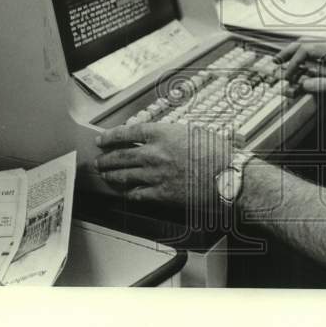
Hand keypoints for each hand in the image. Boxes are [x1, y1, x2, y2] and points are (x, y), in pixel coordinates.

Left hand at [94, 122, 233, 205]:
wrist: (226, 177)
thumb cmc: (217, 153)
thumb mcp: (193, 132)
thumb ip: (172, 135)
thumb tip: (162, 138)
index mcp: (162, 134)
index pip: (127, 133)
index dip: (110, 136)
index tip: (102, 139)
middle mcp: (154, 153)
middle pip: (120, 156)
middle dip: (106, 159)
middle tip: (99, 160)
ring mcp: (155, 175)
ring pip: (124, 175)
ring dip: (111, 175)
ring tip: (106, 175)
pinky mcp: (160, 194)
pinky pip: (137, 194)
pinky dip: (128, 193)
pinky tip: (125, 193)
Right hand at [275, 40, 325, 100]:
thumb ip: (324, 85)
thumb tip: (302, 84)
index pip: (307, 49)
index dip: (293, 62)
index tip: (287, 76)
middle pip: (307, 44)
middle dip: (290, 53)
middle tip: (275, 62)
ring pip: (312, 49)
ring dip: (297, 57)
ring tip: (284, 64)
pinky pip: (320, 57)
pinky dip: (308, 62)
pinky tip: (303, 70)